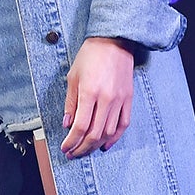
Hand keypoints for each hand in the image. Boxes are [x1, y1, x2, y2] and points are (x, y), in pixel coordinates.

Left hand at [61, 37, 134, 158]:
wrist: (114, 41)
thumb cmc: (90, 55)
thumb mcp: (73, 76)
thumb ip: (71, 102)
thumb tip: (67, 124)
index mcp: (90, 92)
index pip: (80, 126)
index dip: (71, 141)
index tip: (65, 147)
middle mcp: (106, 99)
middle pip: (94, 134)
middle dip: (82, 148)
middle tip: (73, 153)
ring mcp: (119, 100)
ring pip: (109, 132)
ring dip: (95, 145)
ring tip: (85, 150)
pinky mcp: (129, 99)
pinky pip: (123, 124)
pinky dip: (114, 138)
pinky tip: (105, 144)